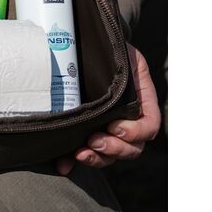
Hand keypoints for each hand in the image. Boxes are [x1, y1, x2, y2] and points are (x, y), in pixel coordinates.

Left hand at [56, 43, 160, 174]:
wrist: (88, 47)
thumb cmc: (110, 50)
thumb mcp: (125, 53)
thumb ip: (128, 64)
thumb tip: (123, 67)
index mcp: (141, 101)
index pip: (148, 126)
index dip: (135, 132)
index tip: (116, 128)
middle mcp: (127, 119)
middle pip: (131, 148)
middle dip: (113, 149)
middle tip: (94, 141)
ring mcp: (107, 128)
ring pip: (110, 154)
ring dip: (96, 158)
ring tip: (79, 153)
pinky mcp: (86, 130)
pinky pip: (84, 151)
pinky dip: (73, 160)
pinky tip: (63, 164)